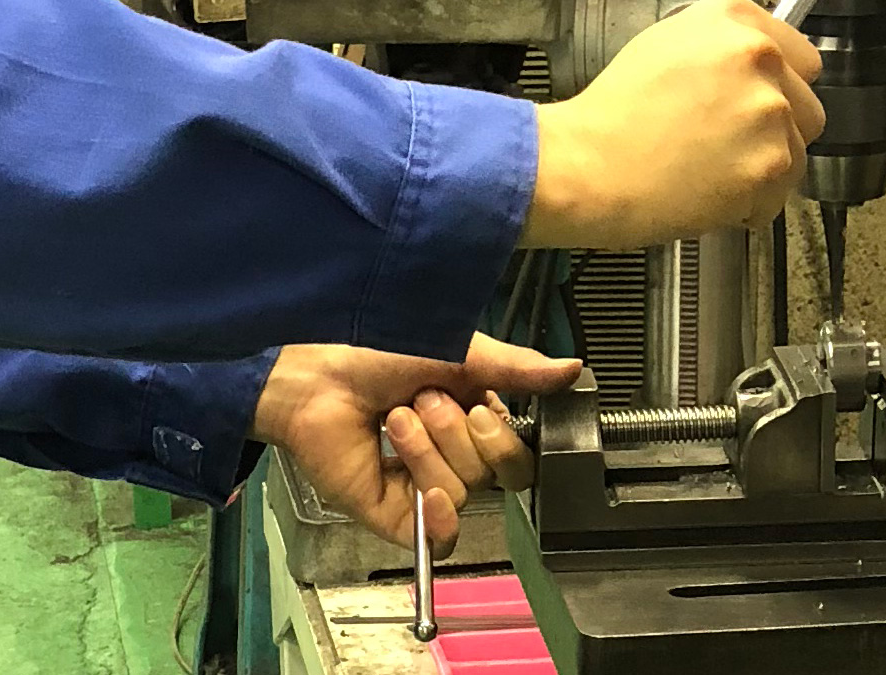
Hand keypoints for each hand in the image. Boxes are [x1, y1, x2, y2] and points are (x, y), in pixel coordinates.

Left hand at [250, 335, 579, 553]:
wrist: (314, 371)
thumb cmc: (373, 349)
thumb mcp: (455, 350)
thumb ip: (514, 367)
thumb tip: (572, 369)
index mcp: (471, 418)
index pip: (515, 452)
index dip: (499, 433)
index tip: (473, 402)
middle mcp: (450, 455)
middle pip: (495, 475)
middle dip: (460, 435)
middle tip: (422, 401)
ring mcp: (422, 487)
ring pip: (464, 492)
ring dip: (428, 450)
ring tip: (393, 418)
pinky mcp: (393, 514)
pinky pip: (440, 536)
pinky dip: (440, 514)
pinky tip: (427, 491)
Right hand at [524, 0, 824, 248]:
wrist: (588, 166)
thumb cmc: (614, 112)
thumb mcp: (664, 44)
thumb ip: (722, 46)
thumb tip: (761, 67)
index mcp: (733, 19)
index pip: (800, 53)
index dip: (776, 83)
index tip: (753, 101)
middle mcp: (760, 57)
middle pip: (807, 104)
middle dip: (775, 126)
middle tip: (724, 139)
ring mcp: (770, 112)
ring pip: (797, 150)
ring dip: (763, 165)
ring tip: (709, 167)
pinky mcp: (771, 166)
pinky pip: (778, 193)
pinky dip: (750, 202)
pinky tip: (707, 190)